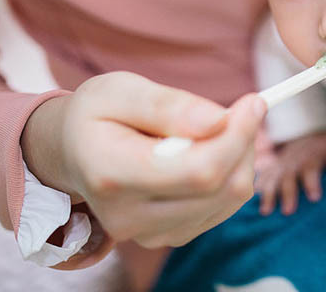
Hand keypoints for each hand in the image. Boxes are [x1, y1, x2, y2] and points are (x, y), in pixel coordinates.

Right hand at [21, 71, 265, 265]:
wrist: (72, 151)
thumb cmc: (97, 114)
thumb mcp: (120, 90)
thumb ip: (167, 105)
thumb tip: (218, 120)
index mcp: (111, 174)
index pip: (197, 171)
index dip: (236, 136)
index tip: (253, 102)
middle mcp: (128, 216)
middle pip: (219, 187)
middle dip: (243, 141)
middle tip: (241, 107)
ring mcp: (148, 233)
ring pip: (228, 198)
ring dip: (240, 156)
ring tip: (217, 127)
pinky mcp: (169, 236)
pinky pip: (223, 207)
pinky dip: (231, 174)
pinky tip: (210, 150)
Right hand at [254, 130, 325, 215]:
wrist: (313, 133)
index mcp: (313, 156)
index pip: (312, 168)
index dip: (313, 182)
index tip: (315, 197)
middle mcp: (294, 160)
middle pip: (289, 177)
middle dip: (288, 193)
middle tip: (288, 212)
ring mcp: (281, 164)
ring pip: (272, 179)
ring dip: (268, 194)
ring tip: (265, 212)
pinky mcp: (272, 169)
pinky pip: (261, 178)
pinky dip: (255, 189)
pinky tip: (249, 203)